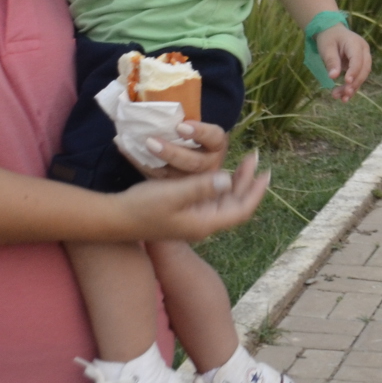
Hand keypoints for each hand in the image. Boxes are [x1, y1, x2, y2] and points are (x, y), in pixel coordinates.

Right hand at [115, 120, 267, 240]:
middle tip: (254, 158)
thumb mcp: (173, 194)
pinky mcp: (184, 213)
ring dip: (235, 182)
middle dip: (247, 182)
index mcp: (205, 222)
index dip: (255, 191)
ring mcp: (193, 219)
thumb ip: (201, 187)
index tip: (266, 172)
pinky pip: (210, 198)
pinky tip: (216, 171)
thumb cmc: (142, 207)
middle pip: (235, 204)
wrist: (115, 220)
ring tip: (242, 162)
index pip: (241, 209)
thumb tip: (228, 180)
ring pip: (223, 200)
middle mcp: (203, 223)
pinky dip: (218, 184)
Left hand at [317, 26, 372, 101]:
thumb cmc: (328, 38)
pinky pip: (358, 78)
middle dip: (355, 83)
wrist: (331, 32)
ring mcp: (363, 58)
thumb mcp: (326, 48)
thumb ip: (331, 61)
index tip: (346, 82)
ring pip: (362, 76)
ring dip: (352, 88)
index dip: (354, 71)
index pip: (358, 59)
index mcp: (355, 43)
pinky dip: (351, 87)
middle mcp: (363, 51)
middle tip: (344, 94)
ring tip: (341, 98)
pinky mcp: (359, 66)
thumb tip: (333, 77)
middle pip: (364, 69)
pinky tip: (344, 97)